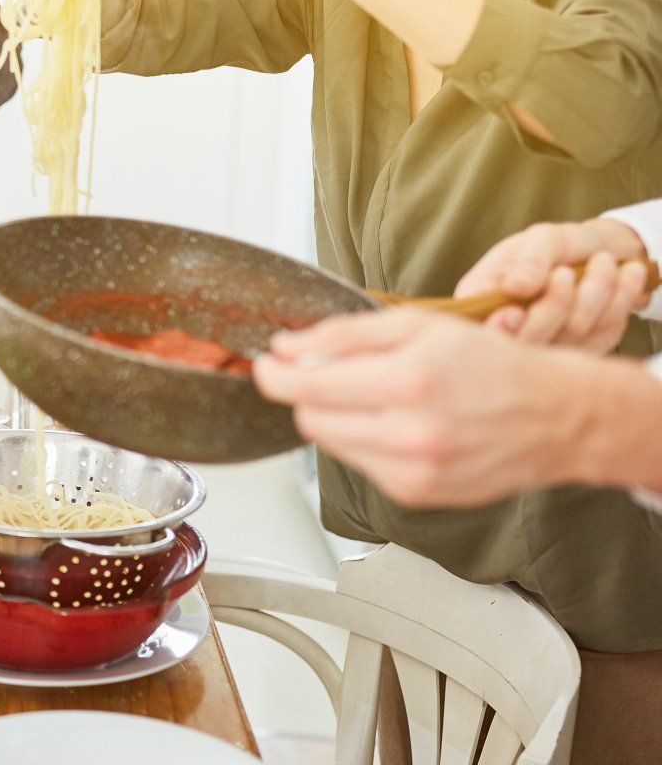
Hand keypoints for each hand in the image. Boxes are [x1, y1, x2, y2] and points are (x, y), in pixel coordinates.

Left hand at [252, 308, 595, 507]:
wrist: (554, 417)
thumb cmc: (491, 365)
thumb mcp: (418, 325)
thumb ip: (344, 335)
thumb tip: (288, 347)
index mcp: (408, 382)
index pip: (306, 387)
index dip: (274, 374)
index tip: (267, 364)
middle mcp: (409, 435)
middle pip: (310, 418)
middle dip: (305, 393)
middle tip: (322, 373)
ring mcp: (412, 472)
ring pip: (331, 443)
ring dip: (333, 417)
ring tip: (371, 395)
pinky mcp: (416, 495)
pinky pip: (360, 464)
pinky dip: (363, 441)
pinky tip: (394, 424)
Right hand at [456, 219, 653, 352]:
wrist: (601, 252)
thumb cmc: (562, 244)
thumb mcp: (542, 239)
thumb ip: (529, 261)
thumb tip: (514, 287)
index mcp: (482, 300)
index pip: (481, 328)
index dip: (497, 329)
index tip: (516, 311)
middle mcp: (511, 330)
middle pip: (531, 338)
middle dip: (558, 302)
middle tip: (570, 270)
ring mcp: (548, 347)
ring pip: (573, 336)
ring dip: (597, 292)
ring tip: (605, 260)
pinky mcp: (583, 353)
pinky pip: (606, 336)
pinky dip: (619, 303)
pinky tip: (624, 279)